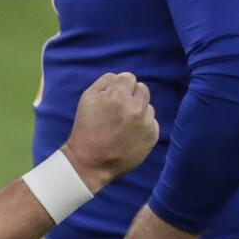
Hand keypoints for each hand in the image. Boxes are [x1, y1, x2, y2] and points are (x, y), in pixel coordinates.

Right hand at [62, 72, 158, 191]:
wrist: (91, 162)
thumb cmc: (86, 128)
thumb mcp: (87, 98)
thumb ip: (104, 82)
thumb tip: (118, 77)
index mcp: (117, 96)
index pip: (128, 77)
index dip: (119, 86)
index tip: (113, 96)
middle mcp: (135, 107)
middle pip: (142, 88)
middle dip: (131, 95)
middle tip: (119, 108)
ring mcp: (146, 122)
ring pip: (148, 106)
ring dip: (138, 111)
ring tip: (123, 124)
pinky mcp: (152, 136)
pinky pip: (152, 122)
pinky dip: (143, 125)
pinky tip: (129, 134)